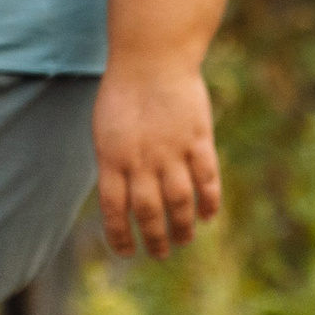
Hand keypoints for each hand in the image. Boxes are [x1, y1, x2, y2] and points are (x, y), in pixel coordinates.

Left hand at [92, 63, 220, 256]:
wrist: (152, 60)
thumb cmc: (124, 95)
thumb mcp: (106, 131)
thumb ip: (115, 165)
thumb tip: (123, 202)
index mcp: (112, 157)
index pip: (114, 209)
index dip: (120, 236)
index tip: (128, 253)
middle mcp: (141, 160)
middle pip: (149, 212)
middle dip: (156, 239)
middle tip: (161, 254)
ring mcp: (171, 152)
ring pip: (179, 202)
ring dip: (183, 227)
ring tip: (185, 240)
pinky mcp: (198, 142)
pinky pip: (206, 180)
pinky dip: (209, 202)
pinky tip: (209, 216)